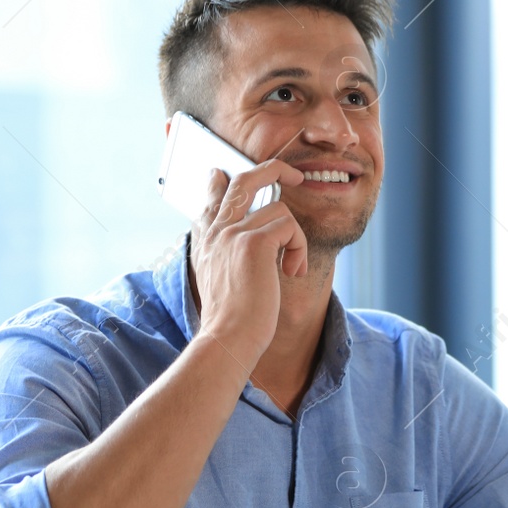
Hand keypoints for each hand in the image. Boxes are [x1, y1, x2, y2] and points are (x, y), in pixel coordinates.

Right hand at [189, 161, 307, 366]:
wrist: (228, 338)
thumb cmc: (231, 317)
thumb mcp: (220, 279)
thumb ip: (226, 253)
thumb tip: (247, 236)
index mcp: (208, 239)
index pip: (212, 197)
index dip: (219, 182)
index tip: (219, 173)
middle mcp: (217, 231)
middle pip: (244, 181)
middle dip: (273, 169)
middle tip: (294, 175)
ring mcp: (233, 233)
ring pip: (279, 209)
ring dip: (295, 238)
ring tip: (291, 267)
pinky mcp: (254, 243)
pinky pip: (290, 227)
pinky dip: (299, 248)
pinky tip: (292, 272)